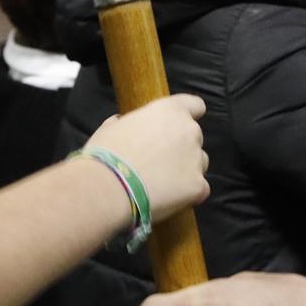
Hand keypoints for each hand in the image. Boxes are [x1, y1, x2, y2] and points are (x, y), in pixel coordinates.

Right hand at [84, 94, 208, 220]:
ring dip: (186, 171)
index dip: (188, 116)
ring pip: (199, 164)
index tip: (178, 127)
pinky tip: (167, 199)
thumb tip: (124, 126)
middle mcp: (190, 131)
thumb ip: (129, 124)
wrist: (108, 187)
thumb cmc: (106, 153)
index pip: (195, 106)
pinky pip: (199, 189)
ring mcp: (196, 160)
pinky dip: (187, 194)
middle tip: (159, 163)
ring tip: (162, 184)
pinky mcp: (199, 186)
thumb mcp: (114, 127)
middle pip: (194, 138)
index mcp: (171, 111)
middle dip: (181, 149)